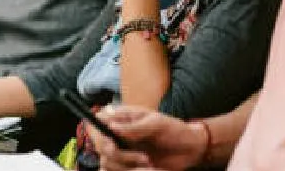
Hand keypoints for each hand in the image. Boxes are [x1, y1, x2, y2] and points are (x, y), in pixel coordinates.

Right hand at [88, 105, 207, 170]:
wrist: (188, 149)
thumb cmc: (174, 130)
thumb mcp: (156, 124)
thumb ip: (134, 127)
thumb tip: (111, 126)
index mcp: (121, 117)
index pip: (96, 123)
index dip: (99, 135)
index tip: (114, 145)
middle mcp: (116, 134)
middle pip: (102, 149)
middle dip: (123, 157)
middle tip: (145, 159)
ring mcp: (121, 151)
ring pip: (107, 164)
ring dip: (130, 169)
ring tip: (151, 166)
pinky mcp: (126, 166)